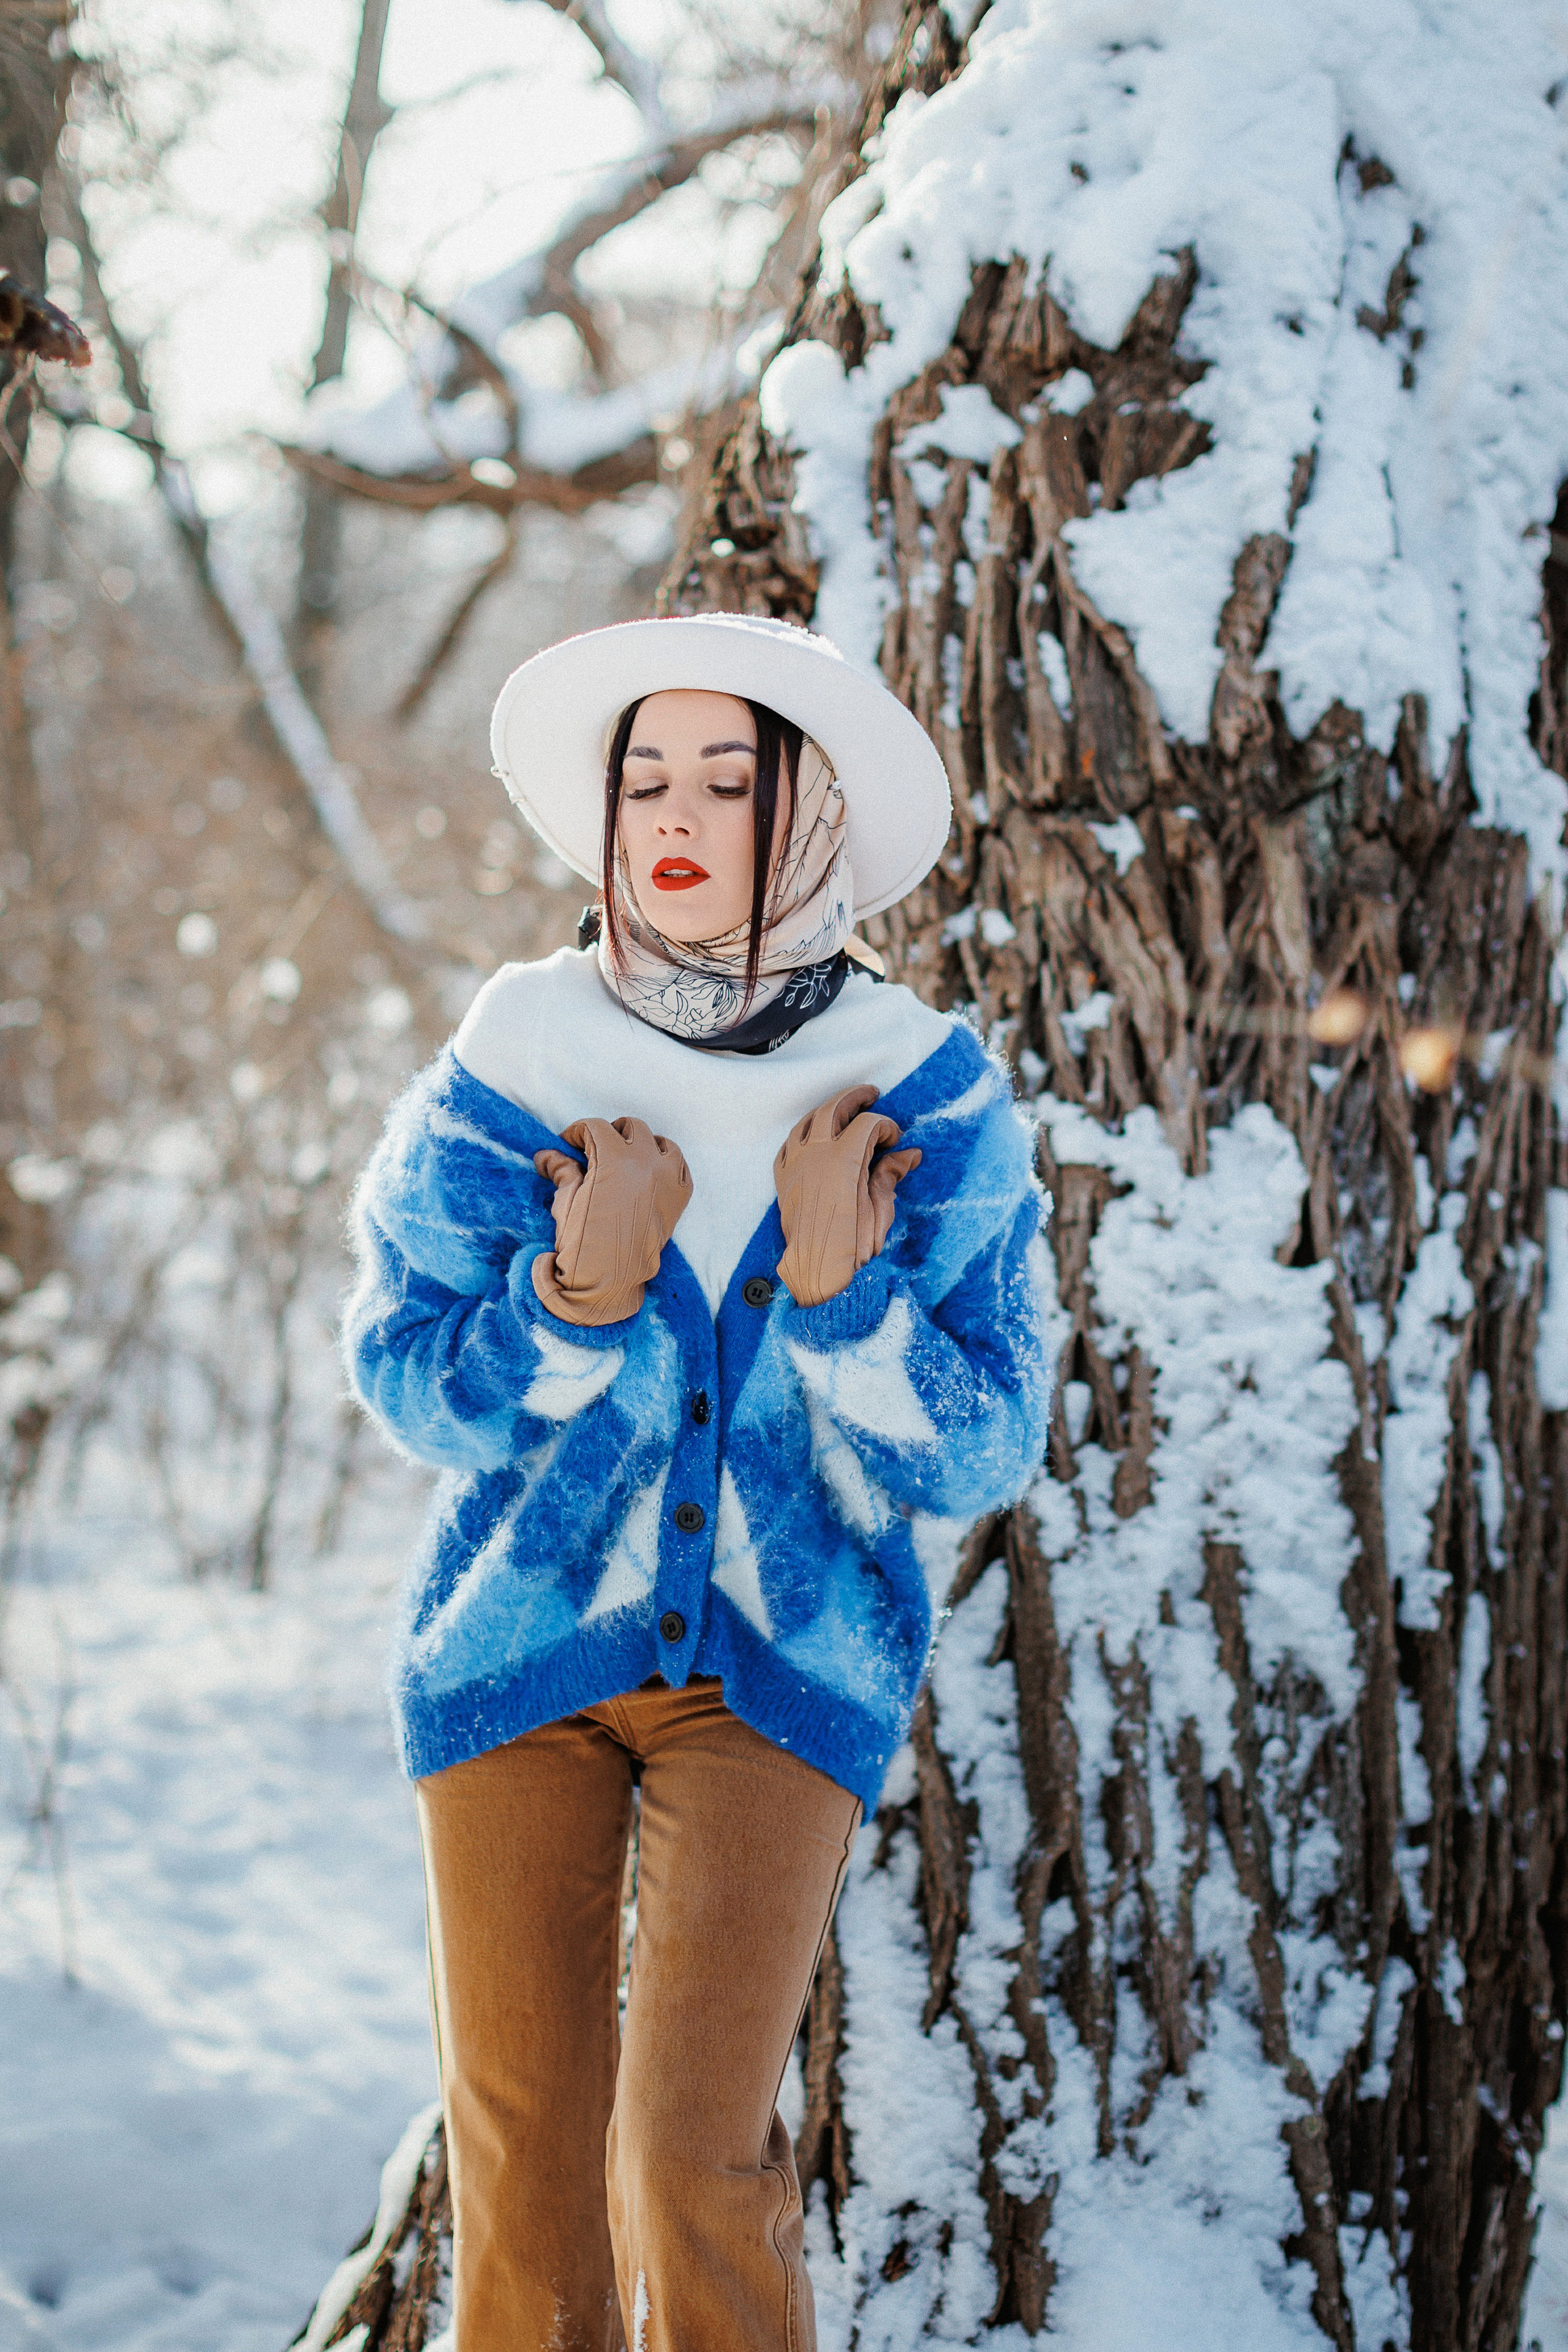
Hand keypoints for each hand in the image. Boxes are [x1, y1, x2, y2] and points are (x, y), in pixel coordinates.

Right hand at [532, 1116, 690, 1326]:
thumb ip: (561, 1171)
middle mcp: (646, 1164)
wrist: (607, 1281)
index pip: (596, 1127)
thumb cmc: (582, 1243)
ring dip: (643, 1145)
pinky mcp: (679, 1199)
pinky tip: (649, 1174)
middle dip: (610, 1134)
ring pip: (661, 1143)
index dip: (577, 1132)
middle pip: (631, 1128)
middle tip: (595, 1150)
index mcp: (614, 1160)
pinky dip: (666, 1164)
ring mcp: (668, 1180)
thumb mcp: (566, 1202)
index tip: (568, 1143)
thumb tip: (546, 1154)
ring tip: (626, 1158)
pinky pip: (680, 1167)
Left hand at [773, 1085, 920, 1308]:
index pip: (867, 1124)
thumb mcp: (880, 1209)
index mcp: (843, 1159)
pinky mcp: (783, 1177)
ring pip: (807, 1121)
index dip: (885, 1126)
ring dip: (827, 1110)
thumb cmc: (851, 1244)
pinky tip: (812, 1136)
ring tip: (842, 1109)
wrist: (815, 1267)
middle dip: (854, 1098)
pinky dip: (803, 1133)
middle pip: (833, 1109)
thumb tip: (909, 1154)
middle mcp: (815, 1153)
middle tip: (870, 1095)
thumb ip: (890, 1175)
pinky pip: (788, 1144)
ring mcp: (795, 1163)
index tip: (895, 1138)